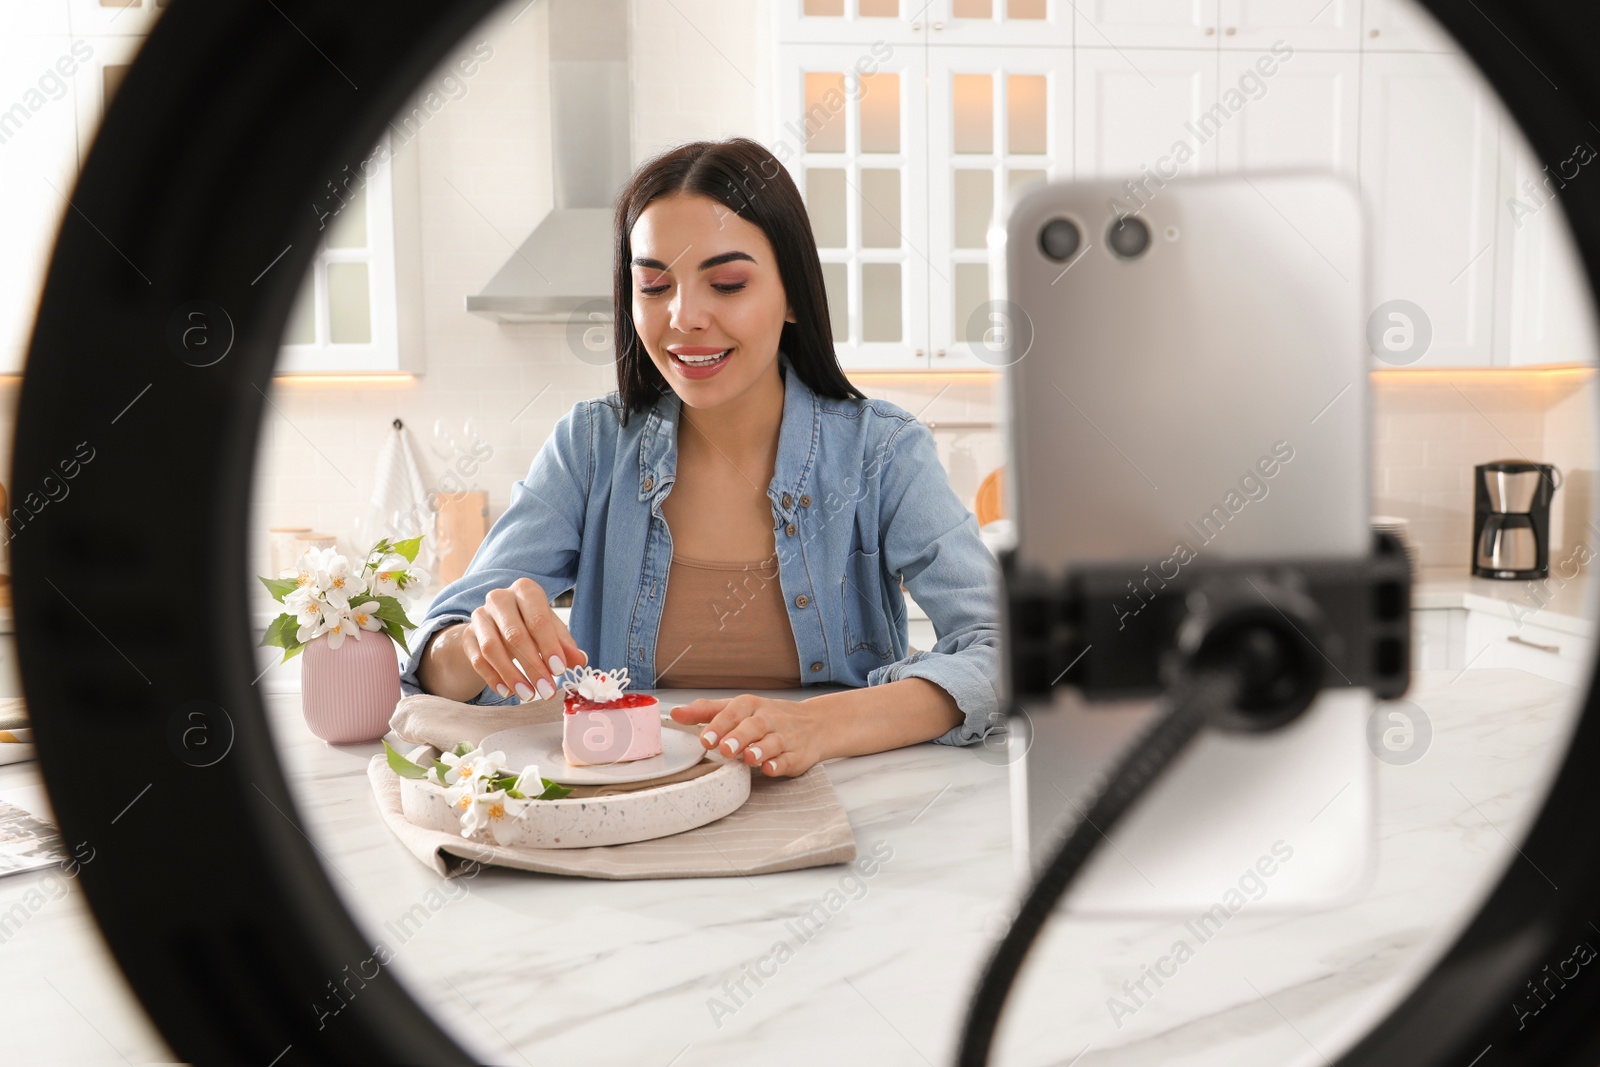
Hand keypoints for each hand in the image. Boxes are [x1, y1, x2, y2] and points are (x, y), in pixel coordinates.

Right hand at [458, 578, 586, 700]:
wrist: (496, 623)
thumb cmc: (530, 624)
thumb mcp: (551, 629)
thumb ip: (565, 644)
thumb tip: (580, 660)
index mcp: (525, 590)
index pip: (538, 619)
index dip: (549, 646)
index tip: (559, 671)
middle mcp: (499, 598)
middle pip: (514, 635)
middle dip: (532, 666)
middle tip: (547, 690)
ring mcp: (480, 616)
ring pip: (492, 648)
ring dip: (512, 675)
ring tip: (529, 695)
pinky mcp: (467, 635)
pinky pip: (478, 659)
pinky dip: (493, 678)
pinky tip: (508, 692)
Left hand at [670, 695, 824, 776]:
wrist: (814, 724)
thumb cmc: (767, 717)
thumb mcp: (736, 709)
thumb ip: (706, 712)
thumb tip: (676, 713)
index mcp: (750, 706)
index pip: (734, 712)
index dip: (719, 725)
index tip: (705, 738)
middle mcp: (768, 720)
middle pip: (754, 726)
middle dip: (739, 737)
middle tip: (724, 748)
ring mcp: (784, 738)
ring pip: (772, 743)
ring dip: (760, 750)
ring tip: (748, 757)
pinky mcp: (797, 755)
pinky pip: (789, 760)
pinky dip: (780, 764)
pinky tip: (770, 768)